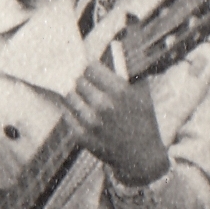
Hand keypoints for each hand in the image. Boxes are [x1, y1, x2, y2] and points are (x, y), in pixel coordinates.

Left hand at [65, 60, 169, 187]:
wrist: (141, 158)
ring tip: (86, 100)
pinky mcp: (82, 136)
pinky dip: (72, 111)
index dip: (91, 69)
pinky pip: (67, 114)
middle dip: (84, 83)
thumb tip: (111, 50)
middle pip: (79, 81)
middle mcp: (104, 106)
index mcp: (120, 92)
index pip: (90, 67)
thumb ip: (127, 73)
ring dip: (76, 96)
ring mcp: (91, 122)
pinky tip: (81, 112)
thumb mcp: (143, 95)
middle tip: (90, 88)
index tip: (93, 72)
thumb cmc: (143, 122)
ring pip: (70, 96)